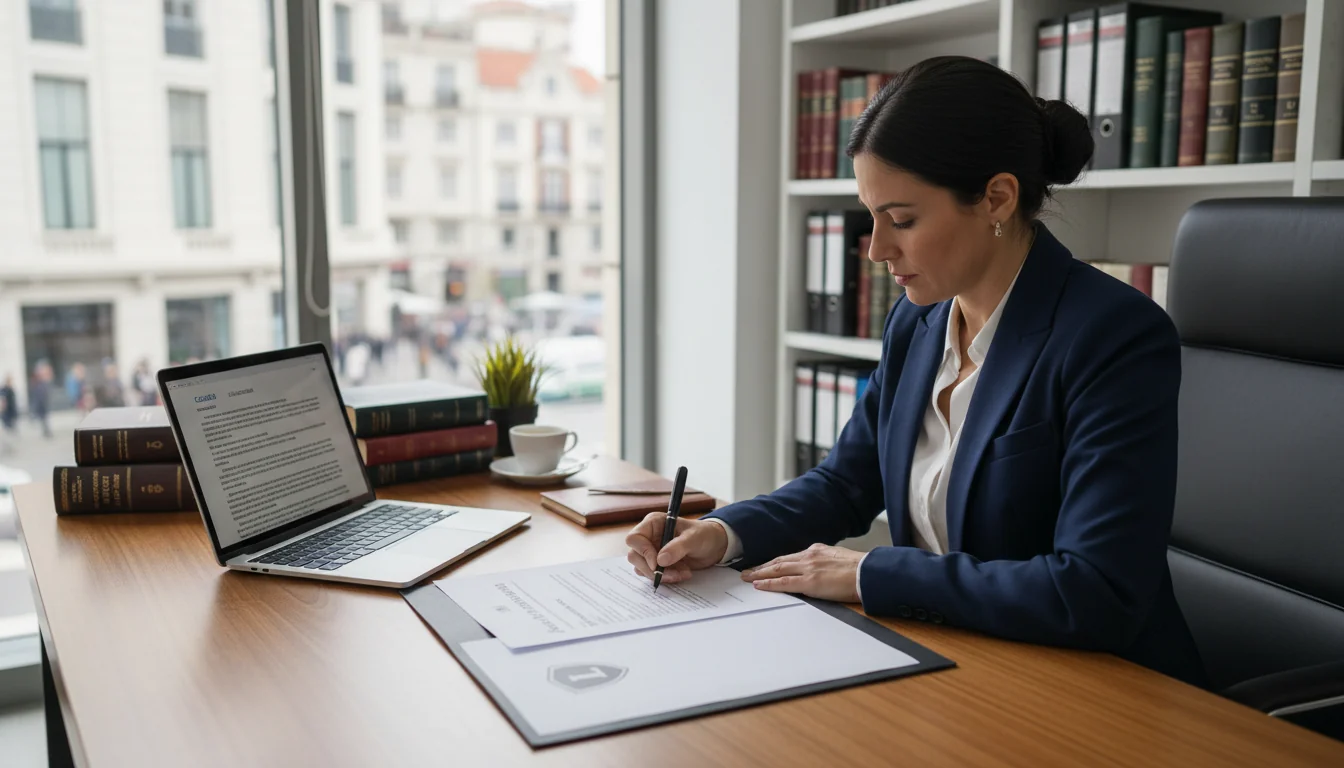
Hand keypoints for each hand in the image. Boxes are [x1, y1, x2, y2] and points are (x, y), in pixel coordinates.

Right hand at [625, 514, 727, 584]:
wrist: (714, 546)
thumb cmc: (704, 534)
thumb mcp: (694, 538)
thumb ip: (678, 547)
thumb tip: (660, 560)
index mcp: (653, 523)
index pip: (634, 538)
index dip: (643, 552)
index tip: (657, 564)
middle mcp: (649, 537)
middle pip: (634, 556)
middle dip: (652, 569)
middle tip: (673, 574)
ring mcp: (652, 551)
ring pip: (642, 568)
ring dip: (661, 575)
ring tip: (682, 573)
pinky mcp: (657, 564)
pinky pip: (652, 575)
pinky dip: (666, 578)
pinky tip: (681, 574)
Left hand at [741, 544, 863, 602]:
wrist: (869, 573)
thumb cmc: (860, 570)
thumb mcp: (839, 559)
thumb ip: (825, 563)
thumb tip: (820, 571)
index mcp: (817, 551)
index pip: (790, 557)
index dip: (775, 562)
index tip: (764, 565)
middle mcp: (809, 556)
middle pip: (779, 561)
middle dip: (762, 567)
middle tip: (747, 571)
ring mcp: (808, 568)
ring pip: (777, 569)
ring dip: (760, 574)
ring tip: (747, 577)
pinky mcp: (809, 582)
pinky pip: (784, 583)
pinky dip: (769, 584)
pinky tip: (759, 585)